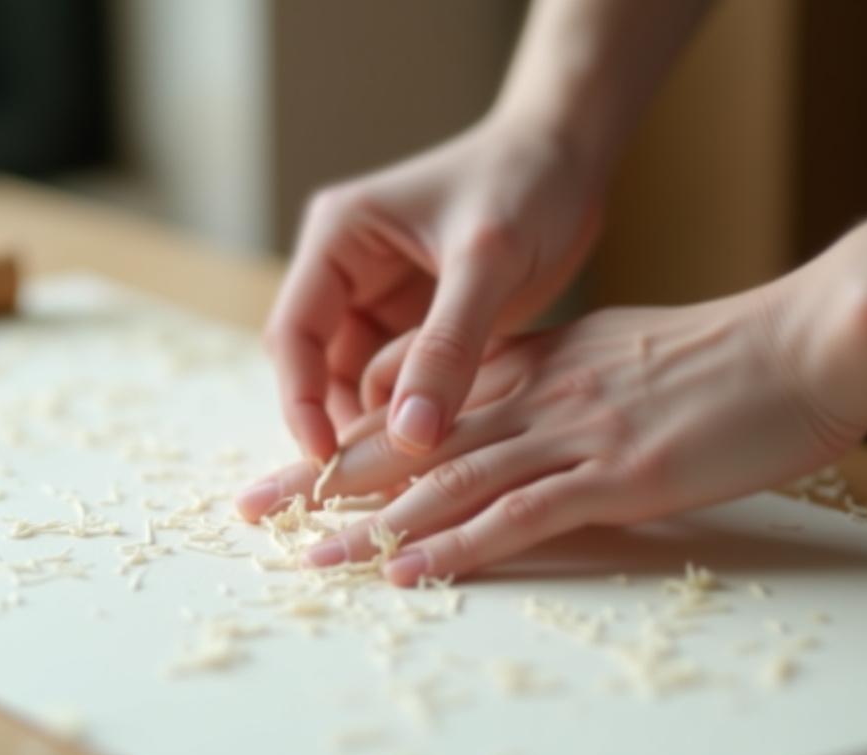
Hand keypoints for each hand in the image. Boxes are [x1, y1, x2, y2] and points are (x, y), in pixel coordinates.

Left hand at [240, 281, 866, 584]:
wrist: (801, 343)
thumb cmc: (725, 354)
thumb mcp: (621, 351)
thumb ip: (561, 377)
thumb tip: (518, 411)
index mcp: (535, 364)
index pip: (423, 402)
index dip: (354, 433)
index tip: (298, 461)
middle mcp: (535, 397)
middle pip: (413, 443)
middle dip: (328, 477)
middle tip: (258, 506)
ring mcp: (571, 437)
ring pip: (449, 484)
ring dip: (375, 525)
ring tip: (311, 554)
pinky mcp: (615, 479)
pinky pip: (519, 518)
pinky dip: (457, 548)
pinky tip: (408, 572)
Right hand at [264, 115, 602, 462]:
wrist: (573, 156)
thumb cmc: (526, 182)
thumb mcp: (488, 261)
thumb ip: (447, 347)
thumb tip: (408, 438)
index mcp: (338, 238)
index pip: (294, 333)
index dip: (299, 402)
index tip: (325, 462)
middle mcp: (347, 271)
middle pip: (318, 367)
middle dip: (340, 423)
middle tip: (374, 485)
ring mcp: (382, 300)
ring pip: (359, 383)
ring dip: (380, 427)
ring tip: (411, 477)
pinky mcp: (419, 323)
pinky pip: (402, 382)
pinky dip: (416, 416)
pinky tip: (440, 451)